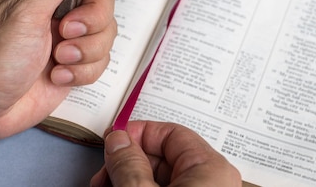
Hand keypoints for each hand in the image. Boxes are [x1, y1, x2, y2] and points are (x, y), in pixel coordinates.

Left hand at [0, 0, 116, 143]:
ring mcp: (65, 34)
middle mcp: (54, 5)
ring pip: (105, 30)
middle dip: (92, 19)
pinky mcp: (73, 61)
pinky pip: (101, 59)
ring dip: (85, 50)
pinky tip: (56, 76)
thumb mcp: (22, 14)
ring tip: (57, 60)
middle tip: (65, 32)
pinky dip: (82, 71)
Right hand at [90, 121, 240, 186]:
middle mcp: (213, 182)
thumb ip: (128, 163)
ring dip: (128, 179)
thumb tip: (117, 140)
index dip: (137, 133)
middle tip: (102, 176)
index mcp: (211, 169)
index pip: (170, 132)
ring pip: (161, 179)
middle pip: (163, 157)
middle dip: (127, 162)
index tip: (111, 141)